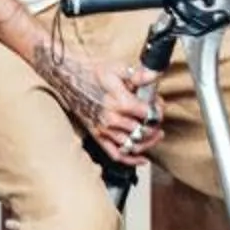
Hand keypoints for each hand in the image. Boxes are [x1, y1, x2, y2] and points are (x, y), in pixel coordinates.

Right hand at [43, 50, 159, 161]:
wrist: (71, 80)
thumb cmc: (94, 74)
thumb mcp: (117, 69)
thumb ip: (138, 75)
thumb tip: (154, 75)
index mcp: (119, 103)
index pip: (148, 115)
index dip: (158, 111)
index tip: (158, 106)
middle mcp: (112, 120)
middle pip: (143, 132)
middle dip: (154, 126)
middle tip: (156, 119)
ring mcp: (105, 131)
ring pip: (133, 145)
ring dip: (148, 142)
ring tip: (154, 135)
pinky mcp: (99, 137)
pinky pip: (117, 155)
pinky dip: (132, 160)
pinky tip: (143, 159)